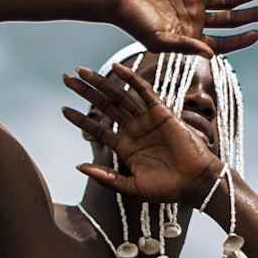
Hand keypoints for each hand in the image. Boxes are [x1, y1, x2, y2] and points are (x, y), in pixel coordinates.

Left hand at [62, 62, 222, 204]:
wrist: (194, 183)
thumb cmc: (166, 189)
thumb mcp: (130, 187)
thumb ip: (106, 177)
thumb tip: (79, 166)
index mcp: (125, 147)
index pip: (98, 129)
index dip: (81, 119)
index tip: (63, 109)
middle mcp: (133, 130)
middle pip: (104, 106)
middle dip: (85, 92)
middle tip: (66, 79)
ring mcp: (146, 120)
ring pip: (119, 96)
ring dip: (100, 83)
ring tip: (81, 72)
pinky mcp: (161, 112)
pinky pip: (144, 91)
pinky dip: (131, 78)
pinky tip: (116, 68)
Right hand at [110, 0, 257, 58]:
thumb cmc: (134, 23)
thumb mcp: (159, 40)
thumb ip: (185, 46)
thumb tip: (210, 53)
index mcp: (192, 38)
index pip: (223, 42)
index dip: (241, 40)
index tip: (257, 34)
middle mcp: (197, 20)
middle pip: (231, 19)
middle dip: (252, 15)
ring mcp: (194, 0)